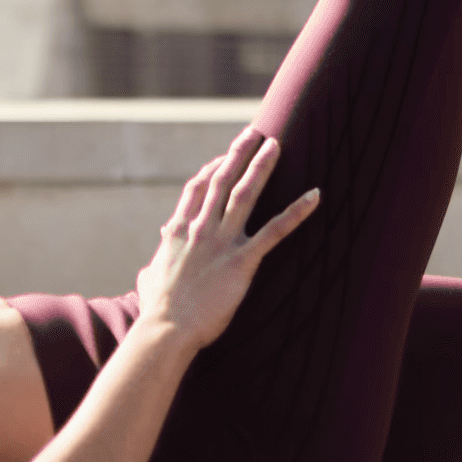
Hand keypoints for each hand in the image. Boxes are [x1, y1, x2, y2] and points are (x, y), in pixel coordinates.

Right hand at [134, 129, 318, 352]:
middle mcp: (201, 227)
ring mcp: (222, 241)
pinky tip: (315, 196)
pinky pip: (275, 230)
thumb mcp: (149, 279)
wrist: (167, 328)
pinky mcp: (243, 260)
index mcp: (178, 229)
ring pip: (245, 193)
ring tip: (275, 145)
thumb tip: (147, 271)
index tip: (223, 157)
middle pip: (222, 179)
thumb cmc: (157, 310)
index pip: (197, 188)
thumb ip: (152, 268)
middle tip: (254, 134)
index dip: (211, 168)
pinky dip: (297, 211)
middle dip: (239, 154)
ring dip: (261, 166)